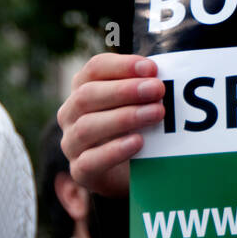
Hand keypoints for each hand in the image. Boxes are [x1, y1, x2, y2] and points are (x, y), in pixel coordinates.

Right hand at [57, 53, 165, 197]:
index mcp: (83, 88)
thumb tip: (165, 76)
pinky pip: (90, 161)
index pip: (95, 68)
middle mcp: (71, 113)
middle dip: (125, 90)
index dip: (122, 66)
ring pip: (87, 127)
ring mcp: (72, 143)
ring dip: (125, 117)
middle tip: (158, 89)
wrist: (129, 171)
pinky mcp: (80, 171)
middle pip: (88, 95)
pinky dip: (114, 150)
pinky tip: (138, 142)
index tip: (152, 68)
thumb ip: (146, 88)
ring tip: (157, 113)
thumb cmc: (134, 126)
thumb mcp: (138, 103)